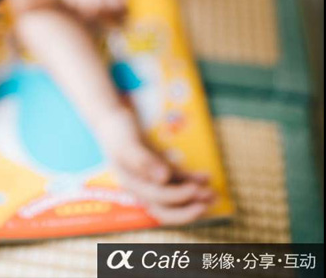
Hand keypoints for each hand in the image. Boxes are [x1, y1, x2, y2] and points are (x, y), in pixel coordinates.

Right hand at [95, 107, 214, 224]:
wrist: (111, 118)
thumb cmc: (116, 131)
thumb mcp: (126, 144)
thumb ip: (143, 161)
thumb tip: (162, 178)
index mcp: (132, 185)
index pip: (157, 200)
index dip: (178, 198)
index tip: (195, 189)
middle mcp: (142, 187)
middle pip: (166, 208)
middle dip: (189, 208)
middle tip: (210, 200)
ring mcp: (151, 179)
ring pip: (174, 196)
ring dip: (194, 197)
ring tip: (213, 193)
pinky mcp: (158, 170)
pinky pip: (177, 180)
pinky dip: (191, 180)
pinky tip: (205, 177)